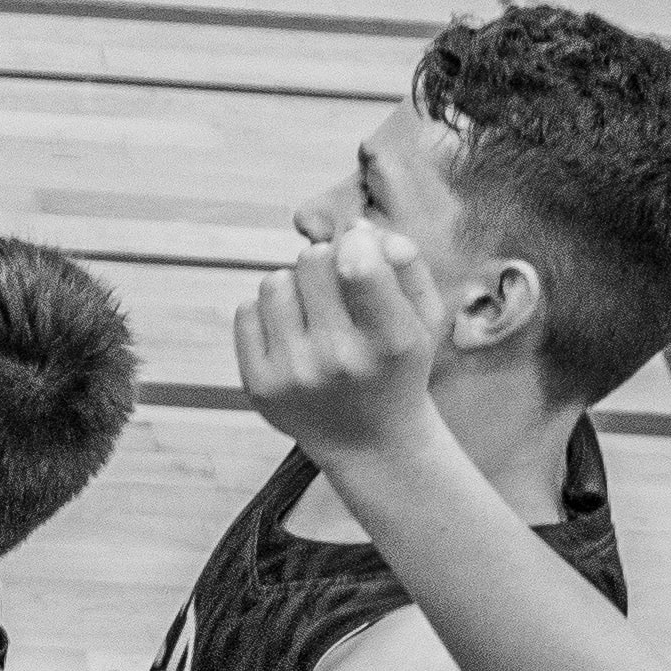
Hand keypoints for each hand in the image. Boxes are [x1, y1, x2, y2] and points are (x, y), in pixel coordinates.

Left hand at [234, 223, 450, 462]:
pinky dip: (267, 314)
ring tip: (315, 314)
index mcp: (392, 341)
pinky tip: (293, 336)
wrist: (368, 442)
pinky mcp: (258, 385)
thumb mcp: (424, 318)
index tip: (358, 252)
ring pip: (274, 281)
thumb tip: (357, 228)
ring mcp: (294, 375)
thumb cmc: (397, 366)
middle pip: (312, 260)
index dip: (354, 243)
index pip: (357, 265)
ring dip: (294, 286)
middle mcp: (340, 360)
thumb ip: (406, 263)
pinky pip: (246, 310)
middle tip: (338, 291)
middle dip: (325, 262)